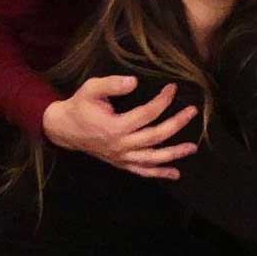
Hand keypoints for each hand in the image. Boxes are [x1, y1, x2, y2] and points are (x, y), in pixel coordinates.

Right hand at [42, 75, 198, 178]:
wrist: (63, 128)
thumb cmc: (80, 106)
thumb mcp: (91, 89)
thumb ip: (112, 84)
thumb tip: (134, 81)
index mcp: (115, 127)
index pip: (147, 114)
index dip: (162, 101)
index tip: (173, 88)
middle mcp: (120, 145)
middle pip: (155, 136)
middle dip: (176, 123)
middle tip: (192, 111)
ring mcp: (121, 157)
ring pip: (152, 158)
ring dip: (174, 154)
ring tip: (192, 148)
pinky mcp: (120, 163)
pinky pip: (142, 171)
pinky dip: (158, 173)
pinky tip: (175, 174)